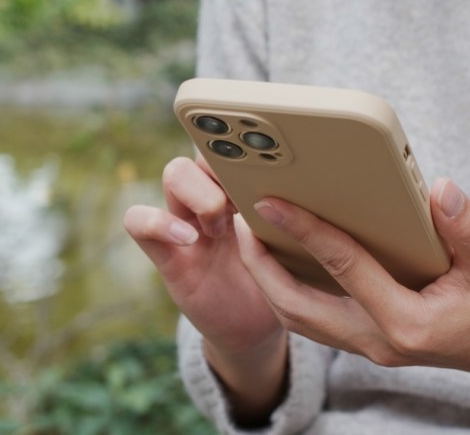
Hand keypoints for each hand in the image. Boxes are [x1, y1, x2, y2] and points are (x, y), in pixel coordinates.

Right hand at [124, 156, 285, 423]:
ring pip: (174, 174)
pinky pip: (139, 222)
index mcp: (250, 189)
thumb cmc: (287, 281)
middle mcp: (216, 198)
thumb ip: (305, 214)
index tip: (269, 154)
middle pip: (204, 149)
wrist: (259, 329)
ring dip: (199, 191)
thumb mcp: (304, 244)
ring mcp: (188, 223)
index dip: (247, 140)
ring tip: (221, 223)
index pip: (240, 144)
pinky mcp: (168, 256)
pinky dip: (157, 222)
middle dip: (224, 162)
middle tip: (247, 194)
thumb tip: (330, 182)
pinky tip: (189, 239)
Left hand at [234, 178, 469, 404]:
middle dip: (261, 266)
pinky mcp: (379, 339)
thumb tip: (437, 189)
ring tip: (253, 237)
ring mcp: (377, 345)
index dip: (303, 230)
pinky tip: (292, 259)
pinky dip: (296, 290)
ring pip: (303, 319)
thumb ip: (468, 226)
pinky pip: (321, 319)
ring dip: (271, 281)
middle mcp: (382, 341)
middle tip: (239, 220)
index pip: (342, 267)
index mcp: (408, 323)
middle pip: (298, 308)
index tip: (268, 201)